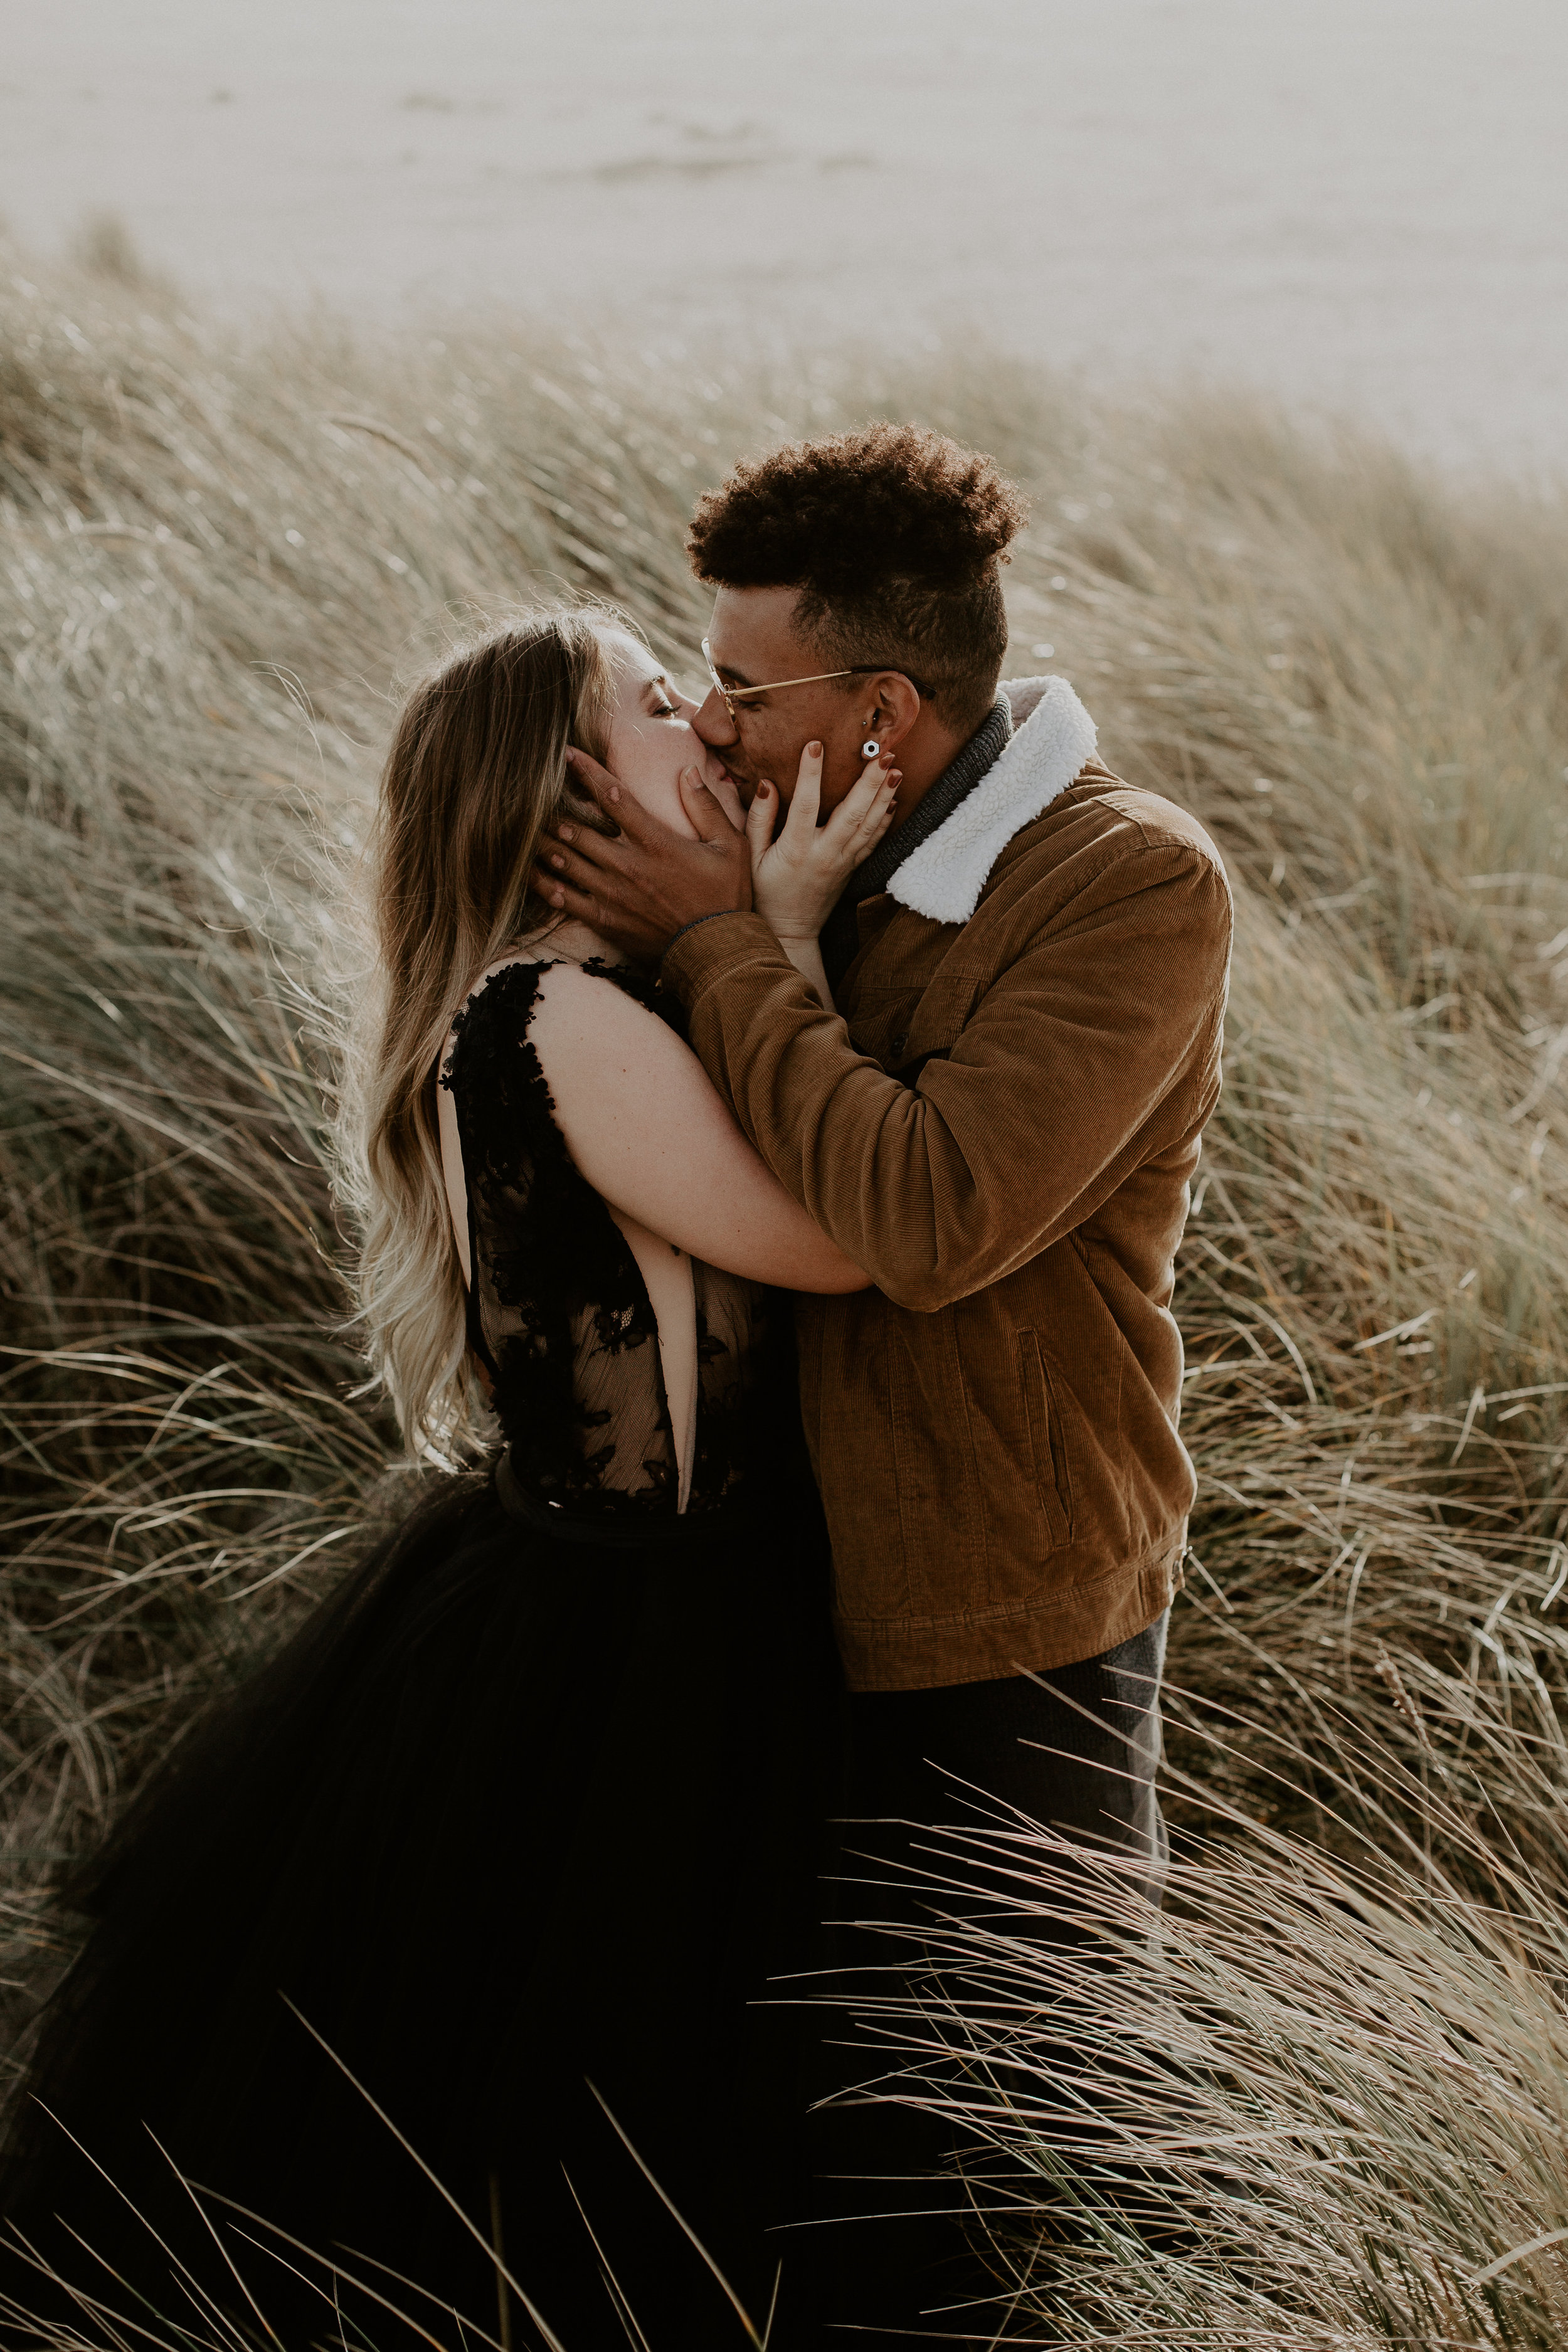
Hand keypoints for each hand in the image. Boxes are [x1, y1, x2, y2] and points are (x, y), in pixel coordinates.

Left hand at [534, 748, 752, 962]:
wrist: (716, 951)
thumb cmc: (726, 898)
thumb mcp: (730, 847)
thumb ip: (707, 807)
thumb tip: (689, 771)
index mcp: (655, 841)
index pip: (614, 796)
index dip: (587, 771)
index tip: (567, 753)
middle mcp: (627, 865)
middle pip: (576, 828)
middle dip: (553, 809)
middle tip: (533, 795)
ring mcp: (612, 894)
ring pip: (564, 861)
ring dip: (543, 843)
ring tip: (524, 828)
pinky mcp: (604, 919)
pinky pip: (564, 899)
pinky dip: (545, 883)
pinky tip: (530, 872)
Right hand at [745, 743, 900, 942]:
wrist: (791, 931)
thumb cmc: (765, 893)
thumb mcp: (751, 858)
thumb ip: (758, 820)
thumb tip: (766, 783)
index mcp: (795, 849)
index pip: (804, 804)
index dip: (810, 774)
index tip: (816, 745)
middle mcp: (825, 854)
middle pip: (852, 813)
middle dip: (869, 781)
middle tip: (883, 754)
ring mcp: (843, 862)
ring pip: (869, 825)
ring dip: (885, 795)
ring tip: (895, 769)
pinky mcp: (853, 868)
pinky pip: (874, 842)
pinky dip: (885, 820)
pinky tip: (893, 800)